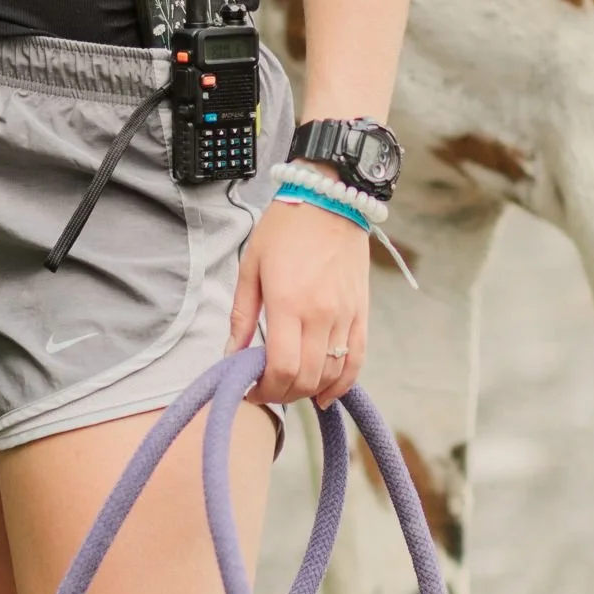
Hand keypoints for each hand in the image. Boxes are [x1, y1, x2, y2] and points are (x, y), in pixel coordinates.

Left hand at [228, 192, 368, 406]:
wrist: (331, 199)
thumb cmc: (285, 229)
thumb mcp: (252, 266)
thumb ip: (242, 315)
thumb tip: (231, 353)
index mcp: (288, 302)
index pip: (282, 367)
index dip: (266, 389)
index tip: (253, 389)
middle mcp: (320, 314)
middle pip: (306, 377)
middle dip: (283, 394)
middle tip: (267, 390)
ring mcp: (345, 315)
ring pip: (330, 372)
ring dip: (308, 390)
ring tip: (290, 387)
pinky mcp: (361, 312)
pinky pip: (356, 358)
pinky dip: (342, 383)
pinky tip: (325, 394)